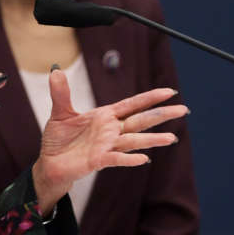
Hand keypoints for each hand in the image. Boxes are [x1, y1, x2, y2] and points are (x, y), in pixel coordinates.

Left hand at [32, 69, 188, 213]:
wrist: (50, 163)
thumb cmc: (60, 139)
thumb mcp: (60, 113)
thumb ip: (61, 93)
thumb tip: (56, 71)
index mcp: (105, 117)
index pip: (132, 105)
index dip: (149, 98)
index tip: (169, 92)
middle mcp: (110, 131)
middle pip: (140, 121)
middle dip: (160, 115)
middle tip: (183, 110)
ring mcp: (106, 146)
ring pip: (133, 141)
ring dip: (151, 140)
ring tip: (170, 138)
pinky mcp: (98, 161)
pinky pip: (115, 159)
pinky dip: (128, 159)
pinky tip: (143, 159)